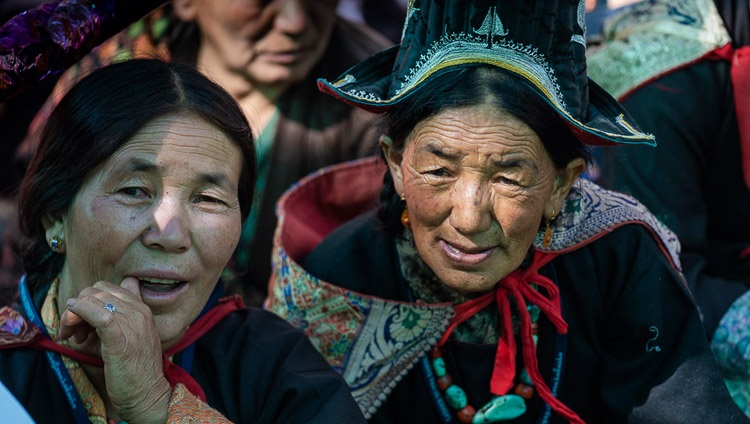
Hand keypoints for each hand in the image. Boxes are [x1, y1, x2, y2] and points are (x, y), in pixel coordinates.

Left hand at [59, 277, 170, 422]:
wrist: (147, 394)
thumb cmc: (136, 368)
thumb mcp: (134, 334)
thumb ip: (124, 312)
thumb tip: (117, 287)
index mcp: (142, 309)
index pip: (107, 288)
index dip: (89, 300)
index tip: (83, 321)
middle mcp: (139, 312)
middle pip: (97, 292)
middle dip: (78, 307)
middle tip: (74, 331)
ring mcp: (132, 325)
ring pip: (93, 301)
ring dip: (73, 316)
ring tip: (73, 336)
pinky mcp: (120, 340)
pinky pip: (98, 315)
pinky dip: (80, 312)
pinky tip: (70, 320)